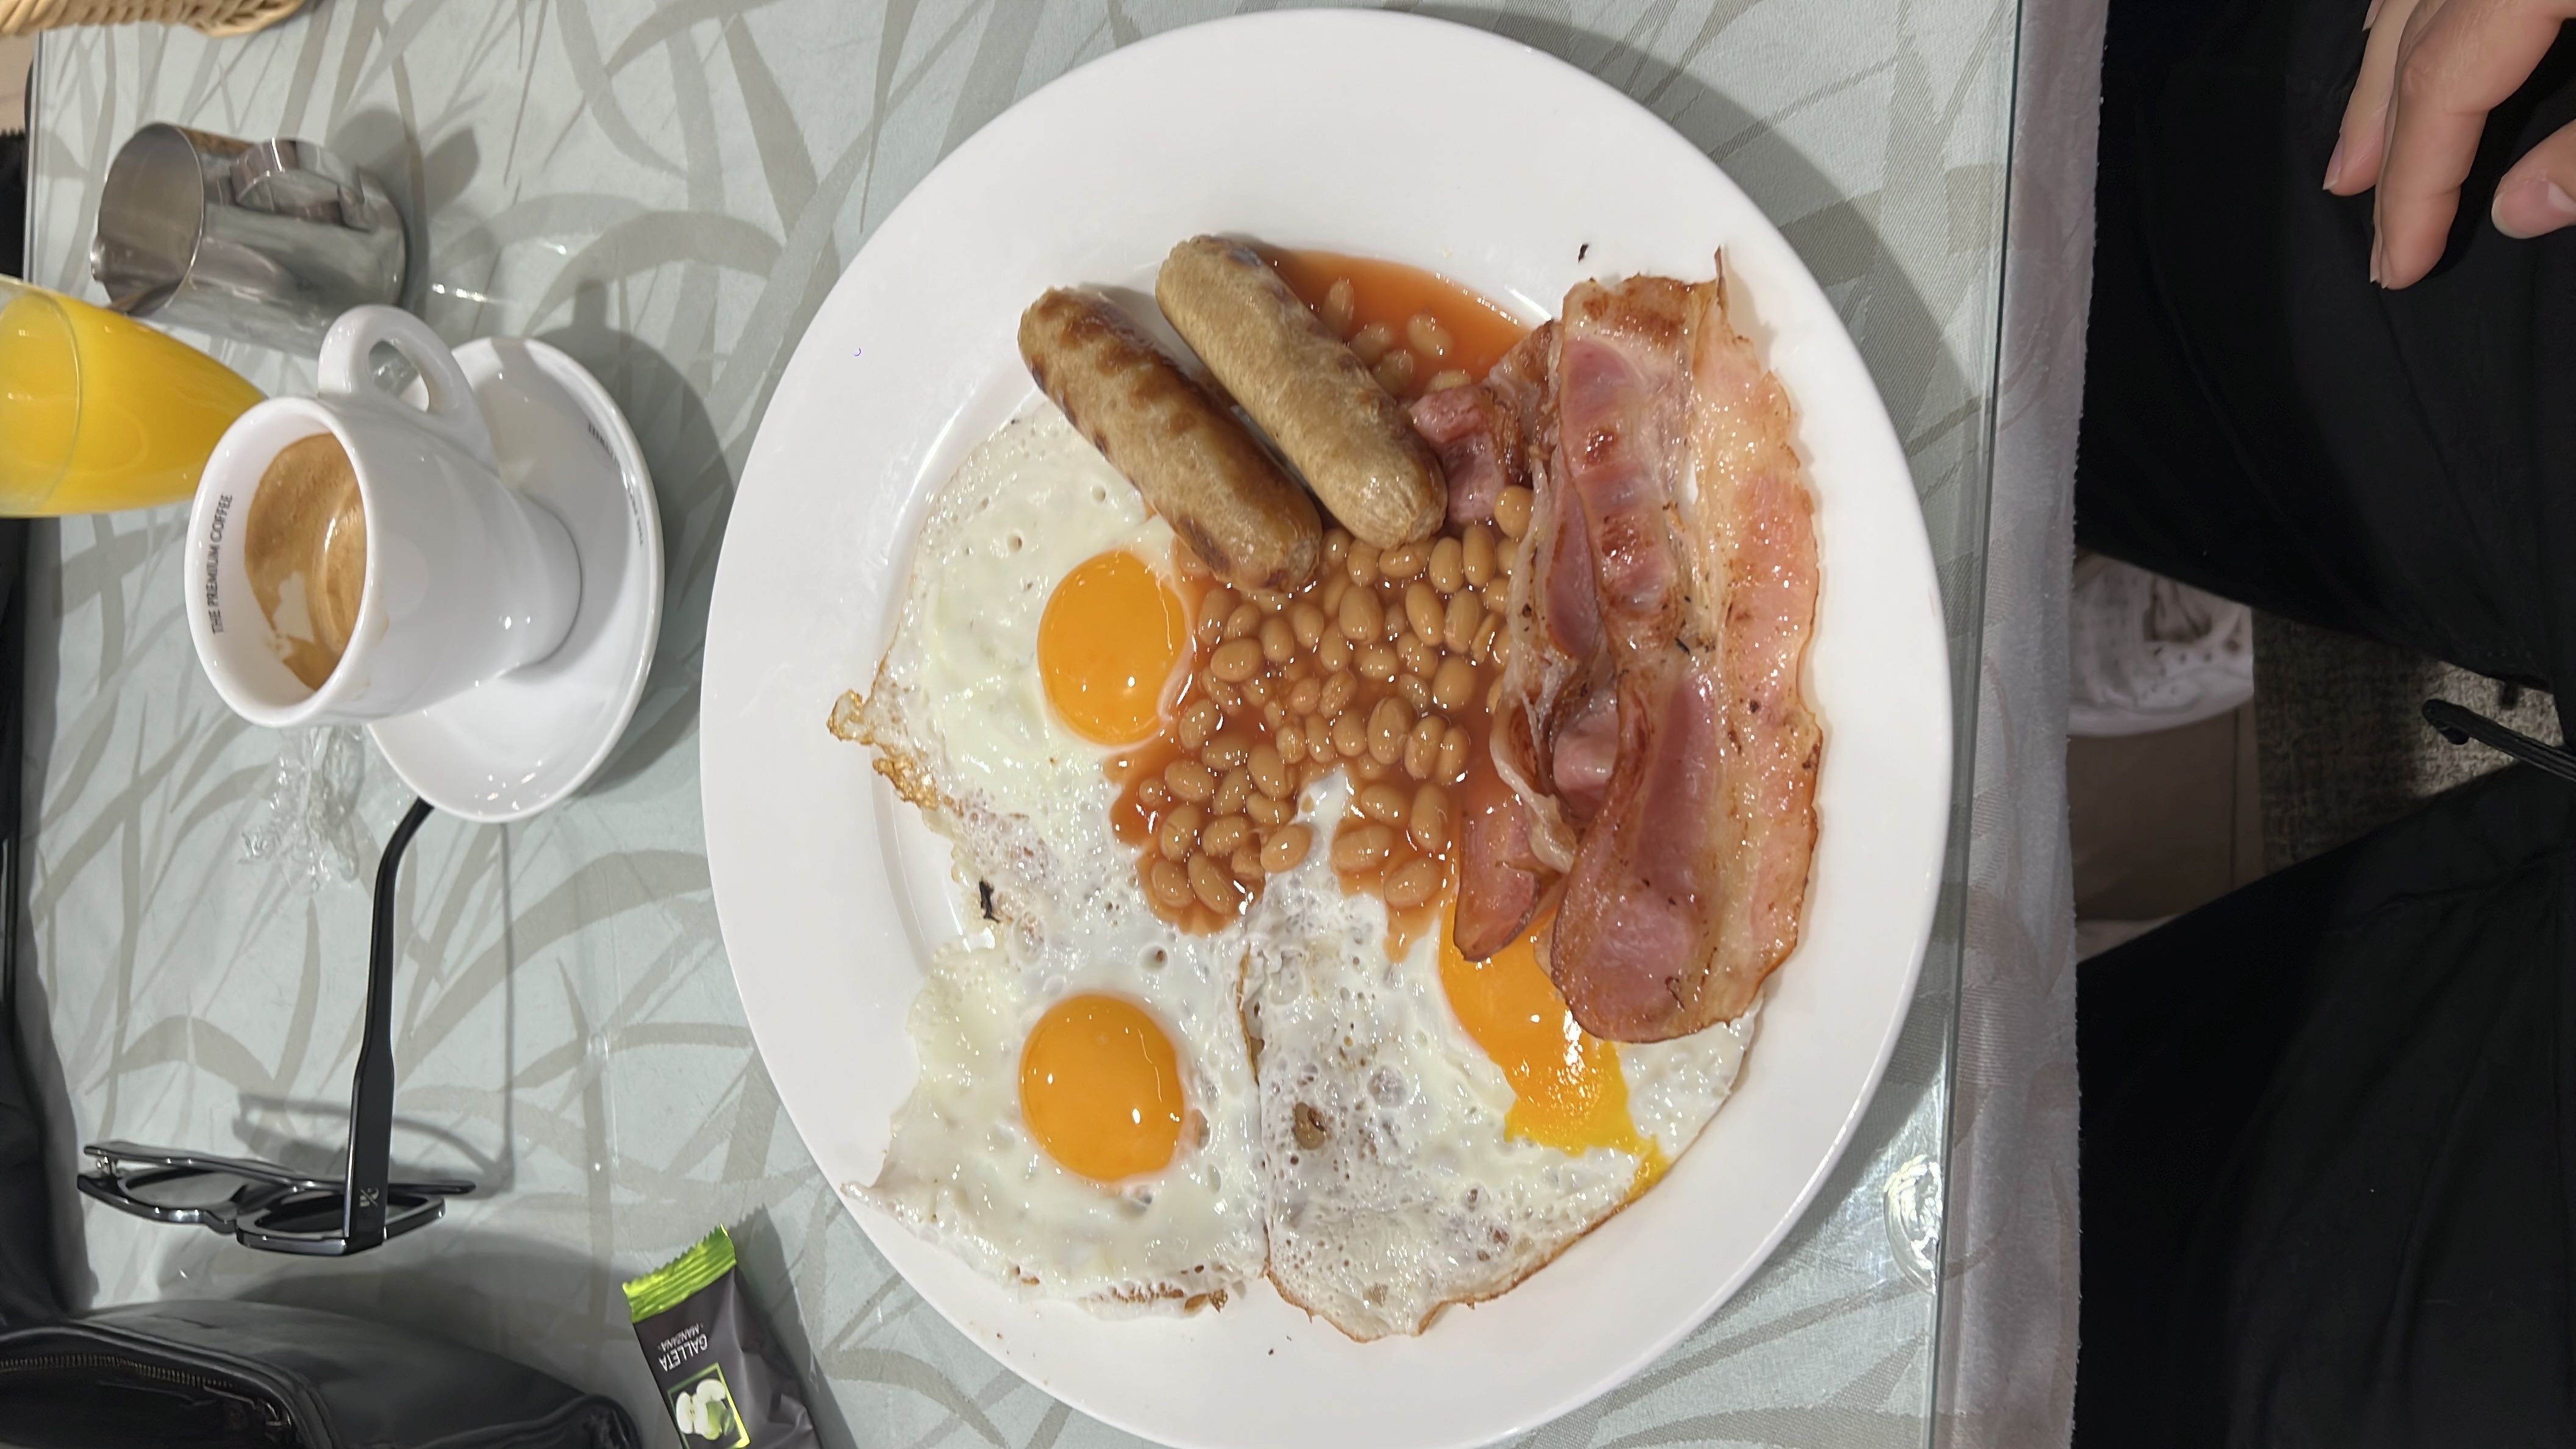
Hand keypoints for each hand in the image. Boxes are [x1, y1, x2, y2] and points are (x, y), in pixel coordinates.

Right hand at [2323, 0, 2575, 287]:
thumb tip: (2521, 211)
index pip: (2439, 88)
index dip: (2413, 186)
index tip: (2400, 263)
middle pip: (2413, 51)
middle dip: (2383, 147)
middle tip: (2362, 224)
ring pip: (2411, 6)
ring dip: (2377, 85)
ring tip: (2356, 155)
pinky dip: (2403, 17)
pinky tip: (2387, 42)